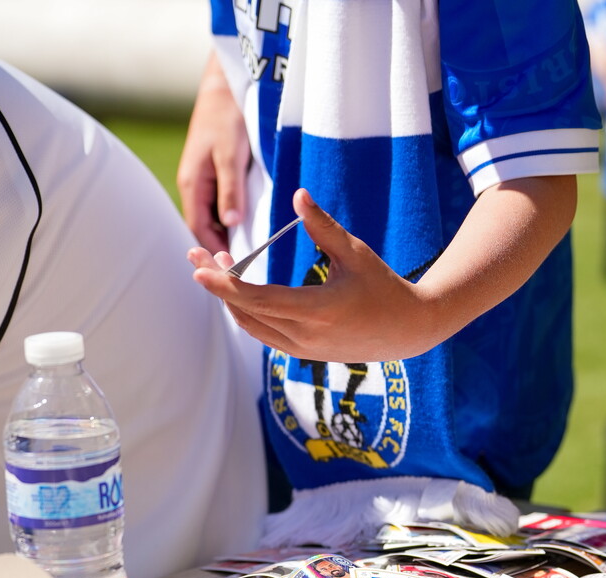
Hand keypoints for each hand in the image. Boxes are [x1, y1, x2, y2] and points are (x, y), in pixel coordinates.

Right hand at [176, 53, 250, 253]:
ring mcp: (202, 182)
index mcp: (192, 186)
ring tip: (250, 253)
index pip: (199, 231)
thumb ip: (231, 191)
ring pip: (213, 219)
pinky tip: (249, 226)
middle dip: (221, 249)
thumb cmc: (227, 118)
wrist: (224, 87)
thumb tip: (231, 226)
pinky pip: (220, 205)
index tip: (236, 270)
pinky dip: (232, 218)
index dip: (215, 252)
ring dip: (227, 235)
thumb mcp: (231, 156)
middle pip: (205, 229)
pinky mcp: (214, 175)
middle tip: (246, 268)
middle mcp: (194, 187)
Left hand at [189, 175, 575, 363]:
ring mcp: (303, 350)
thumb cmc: (384, 286)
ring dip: (231, 300)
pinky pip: (265, 334)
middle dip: (218, 285)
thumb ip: (322, 226)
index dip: (226, 284)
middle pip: (247, 313)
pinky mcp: (304, 354)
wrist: (407, 331)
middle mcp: (305, 336)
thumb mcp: (355, 252)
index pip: (258, 299)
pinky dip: (248, 313)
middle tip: (197, 257)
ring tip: (216, 269)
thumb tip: (298, 195)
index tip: (202, 267)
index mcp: (317, 311)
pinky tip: (239, 290)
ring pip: (252, 327)